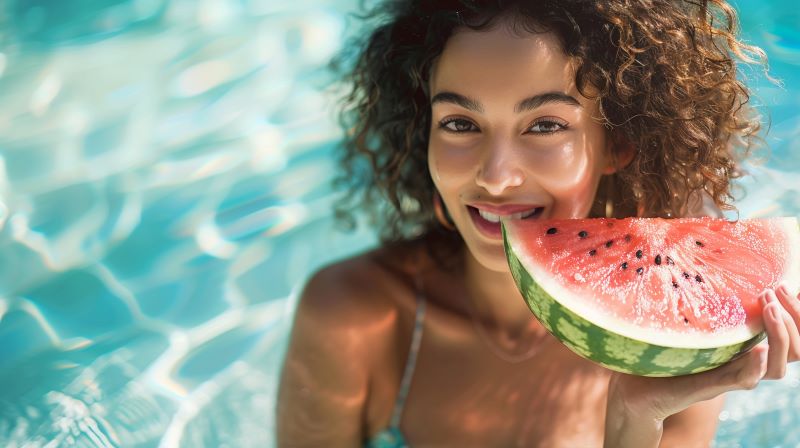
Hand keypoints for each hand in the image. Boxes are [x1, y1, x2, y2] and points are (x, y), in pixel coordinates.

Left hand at [607, 284, 799, 421]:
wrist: (638, 384)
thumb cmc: (664, 347)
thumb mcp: (692, 318)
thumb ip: (709, 301)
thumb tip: (717, 261)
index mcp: (748, 345)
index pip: (794, 334)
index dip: (797, 313)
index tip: (783, 285)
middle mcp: (748, 362)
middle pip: (798, 350)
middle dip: (794, 318)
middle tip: (774, 289)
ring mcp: (734, 375)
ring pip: (779, 367)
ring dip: (780, 336)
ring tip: (768, 309)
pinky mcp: (714, 385)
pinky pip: (746, 379)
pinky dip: (755, 366)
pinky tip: (759, 349)